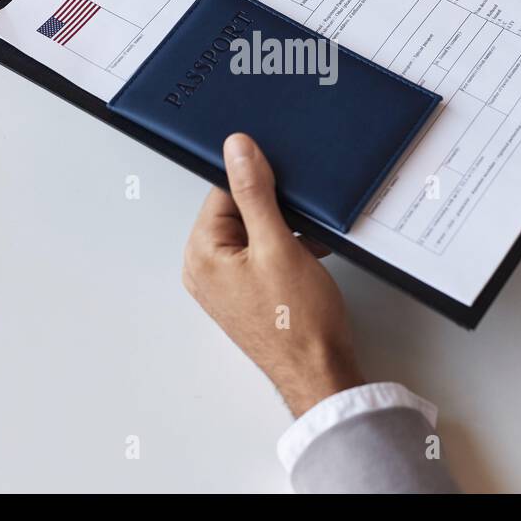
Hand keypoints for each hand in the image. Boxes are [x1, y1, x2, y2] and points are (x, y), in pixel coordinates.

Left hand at [182, 133, 363, 416]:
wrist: (319, 371)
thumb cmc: (298, 322)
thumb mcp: (277, 244)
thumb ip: (255, 193)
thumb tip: (237, 149)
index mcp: (201, 254)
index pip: (222, 192)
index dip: (258, 186)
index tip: (284, 190)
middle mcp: (204, 269)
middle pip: (238, 211)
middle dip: (274, 211)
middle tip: (298, 226)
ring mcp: (224, 284)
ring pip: (254, 232)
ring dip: (283, 231)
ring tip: (304, 248)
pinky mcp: (244, 293)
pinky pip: (261, 254)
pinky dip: (285, 250)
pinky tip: (306, 259)